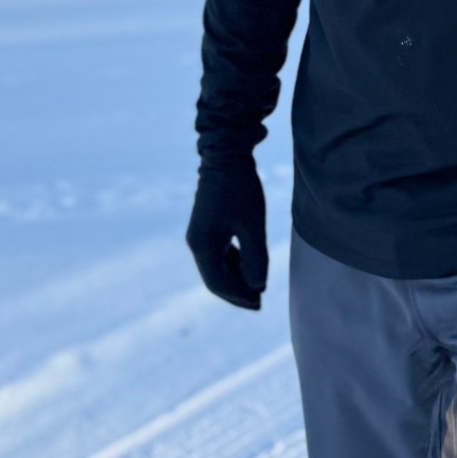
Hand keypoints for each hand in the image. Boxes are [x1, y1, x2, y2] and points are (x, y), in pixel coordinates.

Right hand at [185, 161, 268, 309]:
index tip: (260, 303)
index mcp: (203, 245)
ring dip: (235, 278)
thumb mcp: (252, 224)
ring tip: (257, 285)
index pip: (218, 283)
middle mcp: (196, 243)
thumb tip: (256, 287)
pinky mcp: (207, 225)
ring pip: (216, 266)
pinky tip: (249, 264)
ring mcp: (200, 234)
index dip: (239, 296)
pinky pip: (218, 253)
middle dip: (237, 291)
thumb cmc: (240, 189)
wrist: (226, 155)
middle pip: (214, 278)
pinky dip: (233, 263)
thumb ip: (254, 257)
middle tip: (259, 301)